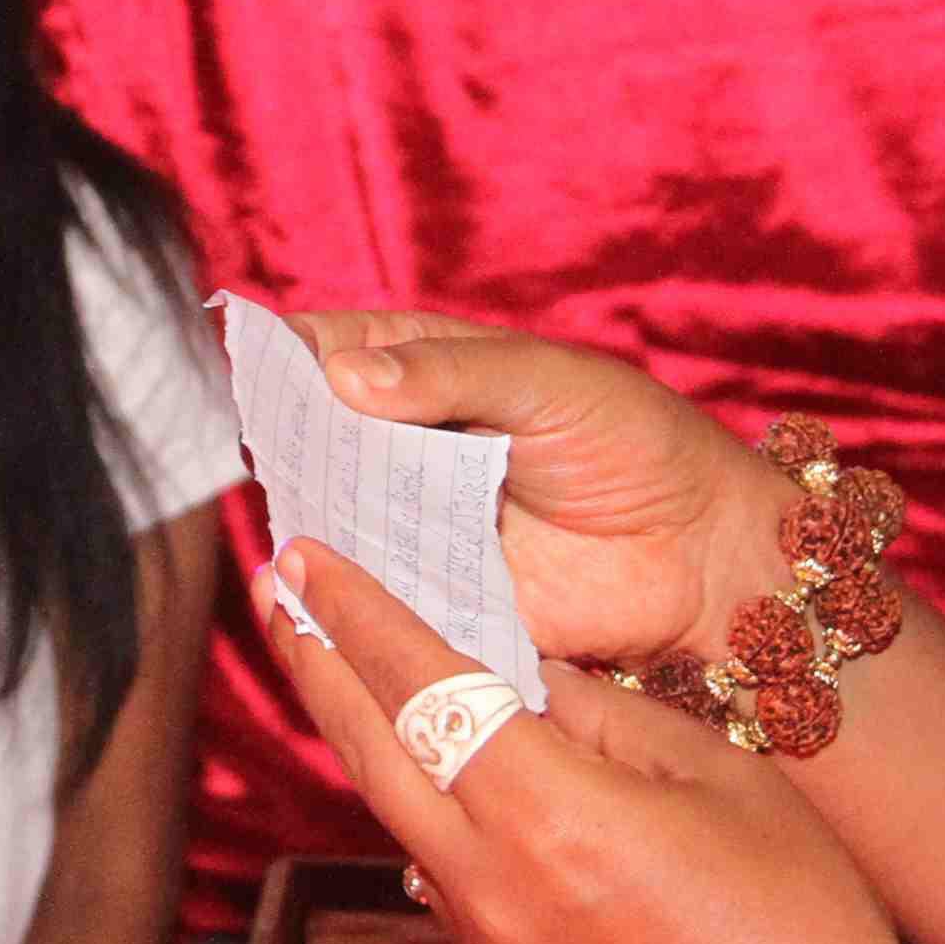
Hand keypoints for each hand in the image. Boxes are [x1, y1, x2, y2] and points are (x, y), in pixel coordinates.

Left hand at [254, 539, 935, 943]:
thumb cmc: (809, 931)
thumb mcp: (726, 781)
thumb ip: (608, 717)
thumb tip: (527, 672)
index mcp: (549, 817)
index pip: (420, 685)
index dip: (355, 612)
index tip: (304, 556)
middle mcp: (493, 890)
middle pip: (369, 756)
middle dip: (315, 666)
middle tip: (277, 594)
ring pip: (404, 824)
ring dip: (370, 742)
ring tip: (348, 671)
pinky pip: (451, 885)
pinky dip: (436, 818)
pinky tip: (454, 787)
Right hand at [287, 310, 790, 671]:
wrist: (702, 555)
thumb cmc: (638, 443)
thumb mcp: (549, 385)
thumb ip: (450, 376)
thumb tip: (343, 374)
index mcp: (432, 369)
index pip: (334, 349)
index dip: (284, 355)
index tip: (242, 364)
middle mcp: (409, 443)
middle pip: (317, 437)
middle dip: (283, 444)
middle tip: (259, 454)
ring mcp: (417, 521)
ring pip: (332, 515)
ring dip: (305, 520)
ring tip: (282, 521)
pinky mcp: (433, 594)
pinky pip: (370, 591)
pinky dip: (342, 590)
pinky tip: (313, 589)